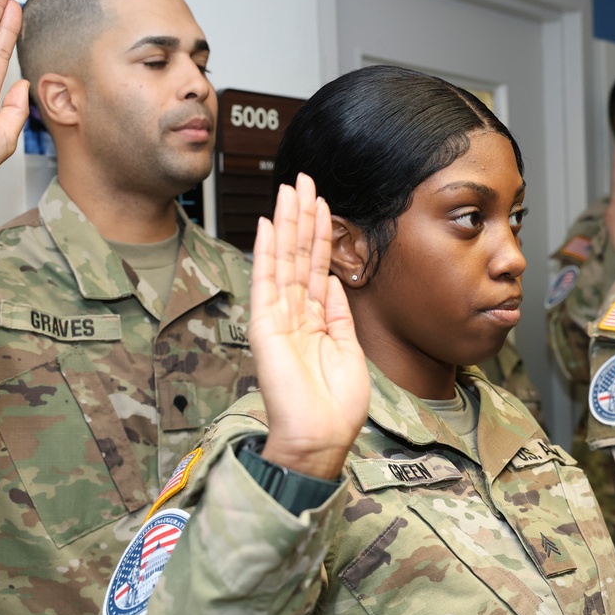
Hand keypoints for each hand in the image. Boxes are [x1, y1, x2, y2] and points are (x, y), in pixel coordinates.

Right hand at [250, 174, 369, 479]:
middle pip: (299, 255)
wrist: (321, 435)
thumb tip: (335, 281)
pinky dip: (268, 252)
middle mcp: (294, 314)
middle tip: (304, 179)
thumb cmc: (336, 404)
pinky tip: (270, 224)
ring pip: (285, 259)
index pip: (317, 267)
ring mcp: (278, 317)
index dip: (321, 234)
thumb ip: (339, 313)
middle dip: (303, 217)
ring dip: (288, 222)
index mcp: (315, 321)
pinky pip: (267, 281)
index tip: (323, 203)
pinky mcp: (265, 326)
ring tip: (290, 188)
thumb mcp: (349, 349)